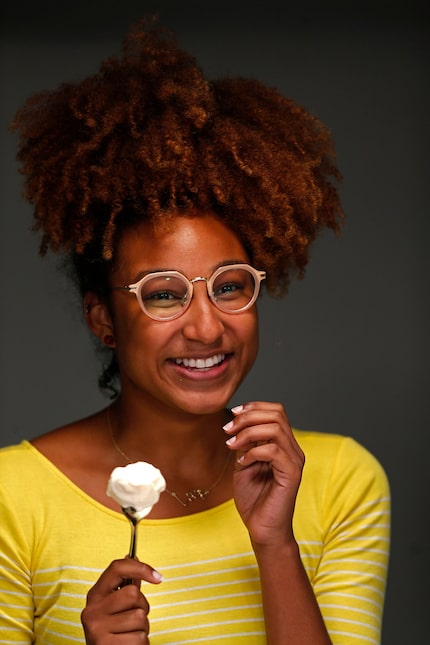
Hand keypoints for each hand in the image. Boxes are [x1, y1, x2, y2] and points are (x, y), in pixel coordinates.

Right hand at [81, 558, 162, 643]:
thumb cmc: (112, 632)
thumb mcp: (114, 607)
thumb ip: (124, 585)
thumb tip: (133, 557)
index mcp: (95, 595)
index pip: (117, 568)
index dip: (140, 567)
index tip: (158, 577)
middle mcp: (93, 609)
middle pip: (133, 593)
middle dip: (142, 606)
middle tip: (134, 619)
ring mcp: (98, 628)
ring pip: (140, 617)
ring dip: (142, 628)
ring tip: (130, 634)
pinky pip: (140, 637)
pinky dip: (141, 643)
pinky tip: (129, 644)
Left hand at [224, 402, 304, 547]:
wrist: (262, 529)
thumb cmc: (253, 499)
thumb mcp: (243, 463)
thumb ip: (245, 442)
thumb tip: (238, 421)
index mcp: (284, 444)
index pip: (276, 411)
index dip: (254, 407)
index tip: (232, 415)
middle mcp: (293, 449)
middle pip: (277, 414)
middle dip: (248, 416)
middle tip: (228, 429)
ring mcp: (294, 461)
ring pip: (276, 428)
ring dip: (248, 432)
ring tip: (232, 445)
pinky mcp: (292, 475)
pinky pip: (274, 450)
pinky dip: (253, 451)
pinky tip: (242, 462)